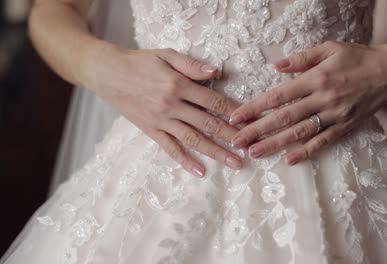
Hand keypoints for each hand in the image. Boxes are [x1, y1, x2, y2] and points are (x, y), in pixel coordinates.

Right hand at [86, 47, 243, 176]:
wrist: (107, 73)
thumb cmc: (139, 62)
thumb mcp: (166, 55)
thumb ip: (191, 64)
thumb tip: (216, 71)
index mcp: (178, 85)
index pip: (214, 100)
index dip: (234, 111)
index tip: (251, 120)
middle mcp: (172, 105)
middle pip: (208, 123)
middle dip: (232, 136)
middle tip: (251, 148)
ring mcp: (161, 121)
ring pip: (193, 139)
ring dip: (216, 152)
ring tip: (234, 163)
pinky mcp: (151, 130)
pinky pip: (170, 149)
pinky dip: (185, 161)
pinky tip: (200, 172)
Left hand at [229, 41, 386, 164]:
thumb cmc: (358, 58)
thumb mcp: (329, 48)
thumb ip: (302, 58)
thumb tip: (276, 67)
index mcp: (315, 79)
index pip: (278, 96)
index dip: (255, 108)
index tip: (236, 116)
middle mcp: (322, 99)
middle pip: (284, 117)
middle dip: (257, 130)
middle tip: (236, 140)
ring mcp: (334, 115)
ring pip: (300, 132)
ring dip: (275, 144)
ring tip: (255, 152)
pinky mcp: (345, 127)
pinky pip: (324, 142)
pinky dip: (307, 152)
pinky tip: (290, 160)